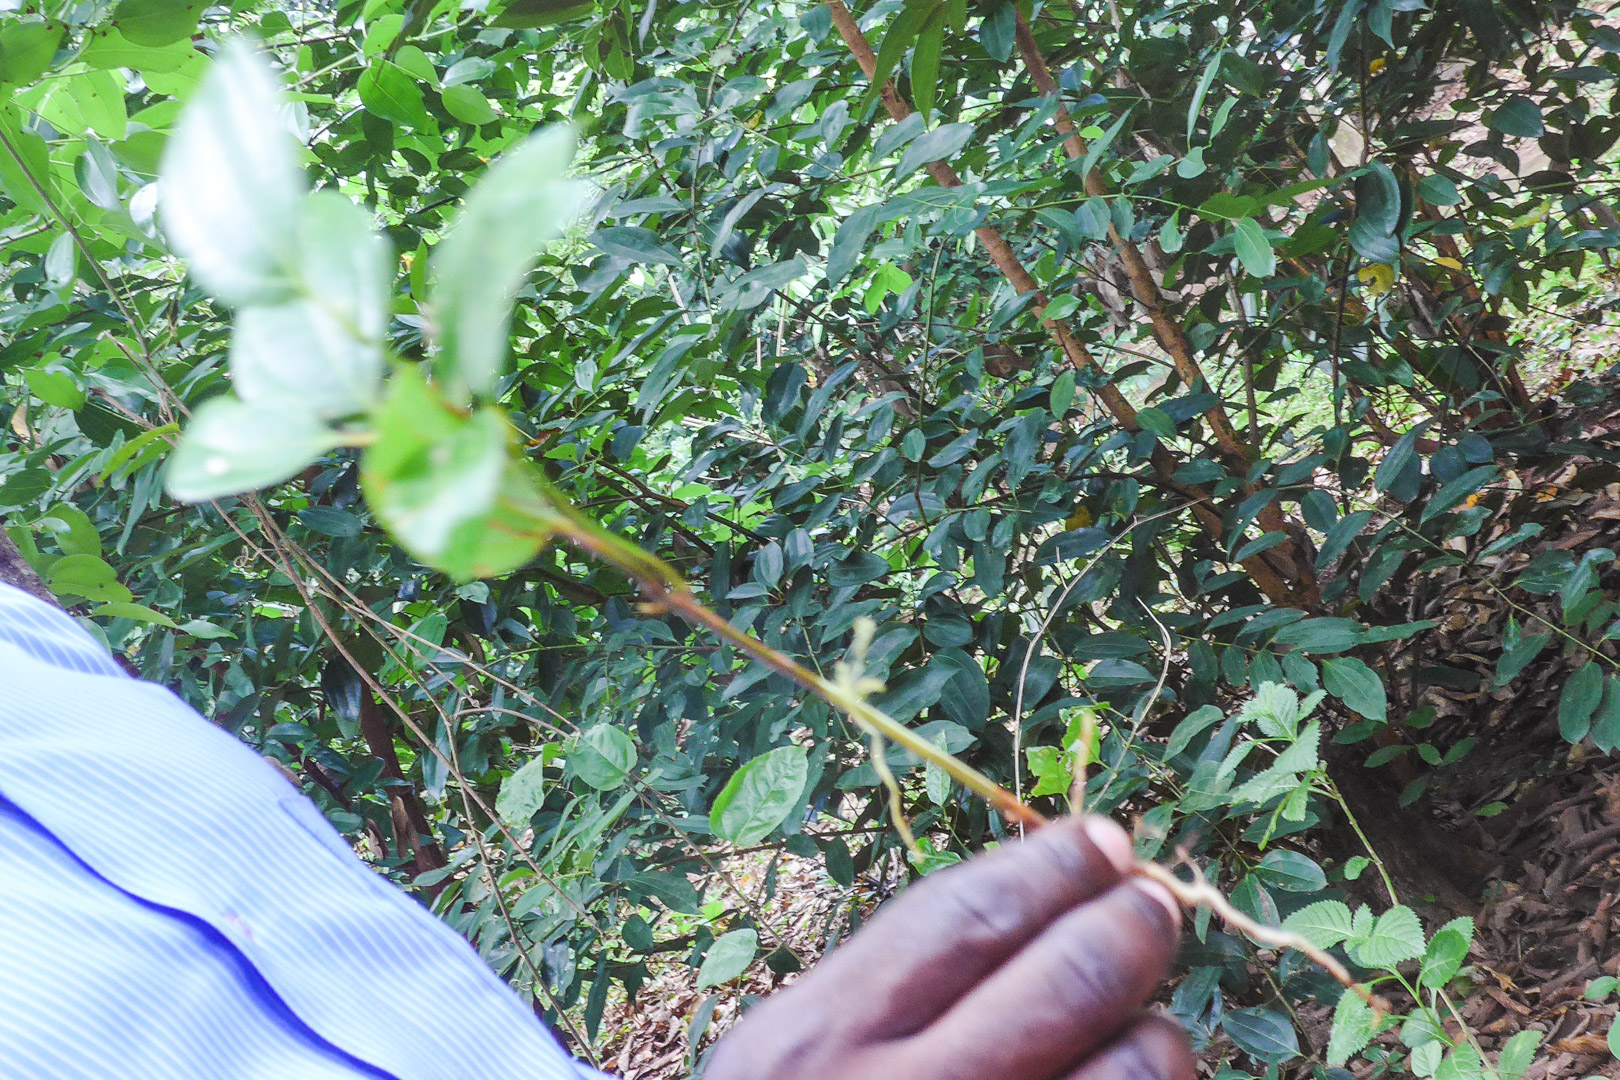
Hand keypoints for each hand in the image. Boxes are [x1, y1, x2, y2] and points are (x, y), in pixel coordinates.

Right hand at [705, 816, 1190, 1079]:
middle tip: (1152, 907)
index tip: (1103, 843)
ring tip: (1140, 1031)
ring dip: (1155, 1036)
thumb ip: (892, 989)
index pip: (963, 922)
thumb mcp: (797, 1061)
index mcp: (817, 1048)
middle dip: (1130, 925)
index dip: (1050, 869)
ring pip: (1132, 1071)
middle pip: (1064, 982)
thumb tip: (1045, 895)